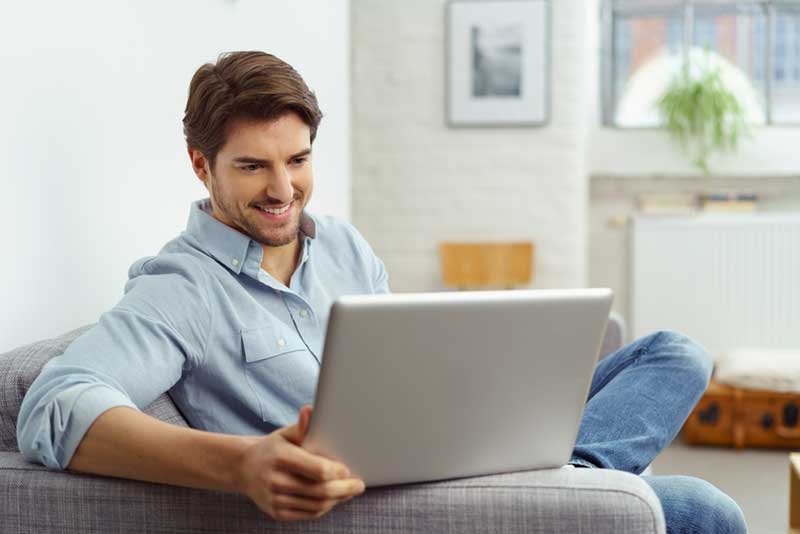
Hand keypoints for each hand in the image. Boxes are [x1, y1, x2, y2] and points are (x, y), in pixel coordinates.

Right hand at [236, 405, 364, 520]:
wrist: (243, 468)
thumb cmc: (272, 448)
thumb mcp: (285, 434)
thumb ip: (302, 426)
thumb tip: (310, 410)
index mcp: (280, 458)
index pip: (317, 470)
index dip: (337, 472)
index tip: (349, 469)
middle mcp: (276, 480)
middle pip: (320, 491)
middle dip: (344, 489)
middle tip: (358, 485)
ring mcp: (275, 499)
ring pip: (316, 506)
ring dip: (337, 500)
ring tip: (348, 492)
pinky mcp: (276, 512)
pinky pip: (307, 514)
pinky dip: (323, 508)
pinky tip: (332, 500)